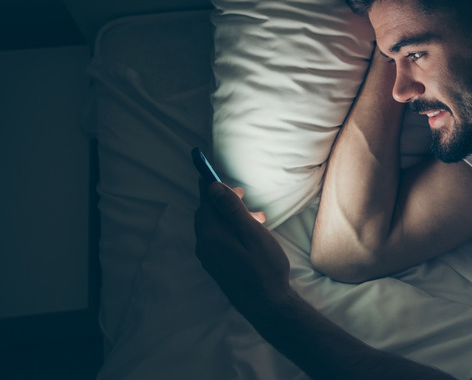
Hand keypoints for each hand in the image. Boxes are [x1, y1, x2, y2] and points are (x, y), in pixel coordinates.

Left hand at [194, 179, 291, 316]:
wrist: (266, 304)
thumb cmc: (264, 268)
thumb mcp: (253, 233)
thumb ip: (232, 210)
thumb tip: (214, 187)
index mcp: (211, 234)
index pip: (205, 200)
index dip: (209, 183)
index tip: (209, 167)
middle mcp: (204, 244)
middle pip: (207, 212)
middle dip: (224, 201)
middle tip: (244, 196)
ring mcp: (208, 257)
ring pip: (213, 226)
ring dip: (230, 217)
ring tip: (256, 218)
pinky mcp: (215, 265)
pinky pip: (216, 239)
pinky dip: (229, 230)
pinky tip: (247, 235)